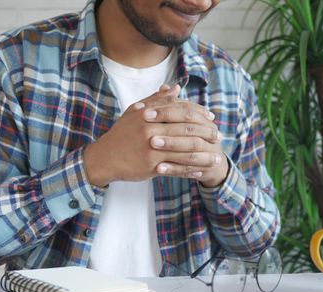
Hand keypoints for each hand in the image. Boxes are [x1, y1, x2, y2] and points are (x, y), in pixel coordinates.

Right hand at [83, 85, 227, 186]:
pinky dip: (191, 171)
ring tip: (216, 156)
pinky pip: (177, 169)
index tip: (211, 118)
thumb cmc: (121, 134)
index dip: (199, 113)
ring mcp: (152, 149)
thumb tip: (174, 88)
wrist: (104, 158)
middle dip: (206, 133)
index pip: (182, 110)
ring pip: (186, 152)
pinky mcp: (151, 166)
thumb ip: (156, 100)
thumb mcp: (135, 112)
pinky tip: (201, 172)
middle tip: (218, 136)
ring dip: (204, 155)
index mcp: (149, 114)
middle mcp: (151, 130)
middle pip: (188, 130)